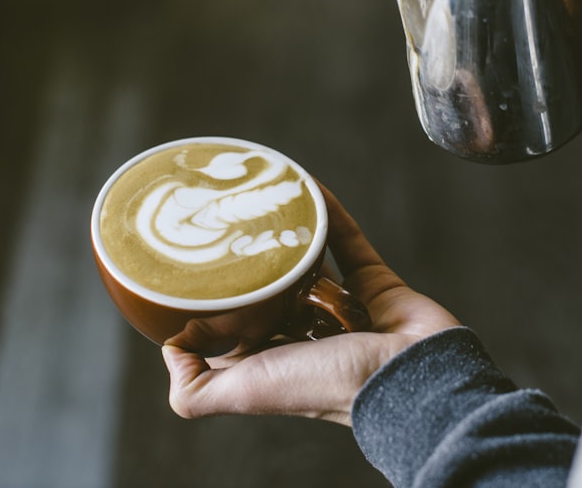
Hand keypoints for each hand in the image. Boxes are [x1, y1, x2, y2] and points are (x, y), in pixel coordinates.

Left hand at [162, 185, 460, 425]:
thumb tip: (171, 352)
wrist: (409, 377)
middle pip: (272, 288)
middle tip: (230, 220)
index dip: (216, 302)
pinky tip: (310, 189)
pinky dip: (332, 214)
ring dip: (291, 231)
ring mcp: (343, 307)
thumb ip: (196, 389)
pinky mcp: (375, 284)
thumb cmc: (328, 386)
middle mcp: (308, 333)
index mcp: (277, 358)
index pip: (237, 327)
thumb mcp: (246, 392)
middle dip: (254, 258)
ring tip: (266, 199)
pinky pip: (349, 240)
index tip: (196, 268)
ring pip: (310, 261)